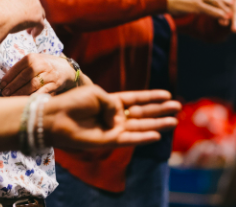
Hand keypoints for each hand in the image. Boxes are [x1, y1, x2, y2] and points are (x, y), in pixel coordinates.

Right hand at [0, 0, 45, 38]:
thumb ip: (5, 4)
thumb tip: (5, 11)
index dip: (25, 7)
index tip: (20, 14)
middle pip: (35, 5)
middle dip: (31, 15)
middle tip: (26, 24)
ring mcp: (35, 5)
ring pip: (40, 15)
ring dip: (35, 23)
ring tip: (29, 31)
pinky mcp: (38, 17)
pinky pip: (41, 25)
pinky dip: (37, 30)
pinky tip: (32, 35)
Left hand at [0, 53, 75, 95]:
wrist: (65, 69)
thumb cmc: (44, 66)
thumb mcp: (34, 61)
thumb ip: (22, 67)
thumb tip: (6, 80)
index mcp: (33, 57)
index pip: (18, 67)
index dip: (9, 77)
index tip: (2, 85)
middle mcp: (42, 64)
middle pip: (24, 76)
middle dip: (13, 86)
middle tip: (4, 93)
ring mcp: (49, 75)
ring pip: (32, 85)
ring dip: (20, 93)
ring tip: (11, 98)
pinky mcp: (54, 85)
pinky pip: (42, 92)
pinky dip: (32, 97)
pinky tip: (25, 101)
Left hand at [45, 86, 180, 149]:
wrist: (57, 118)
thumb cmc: (74, 102)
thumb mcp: (97, 94)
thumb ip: (114, 103)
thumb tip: (121, 118)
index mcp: (111, 101)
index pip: (136, 99)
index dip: (151, 97)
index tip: (166, 94)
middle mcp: (114, 115)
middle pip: (142, 113)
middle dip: (160, 110)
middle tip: (177, 106)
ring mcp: (113, 128)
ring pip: (140, 126)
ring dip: (157, 124)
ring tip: (174, 121)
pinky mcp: (110, 141)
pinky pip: (130, 139)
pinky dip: (143, 138)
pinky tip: (156, 136)